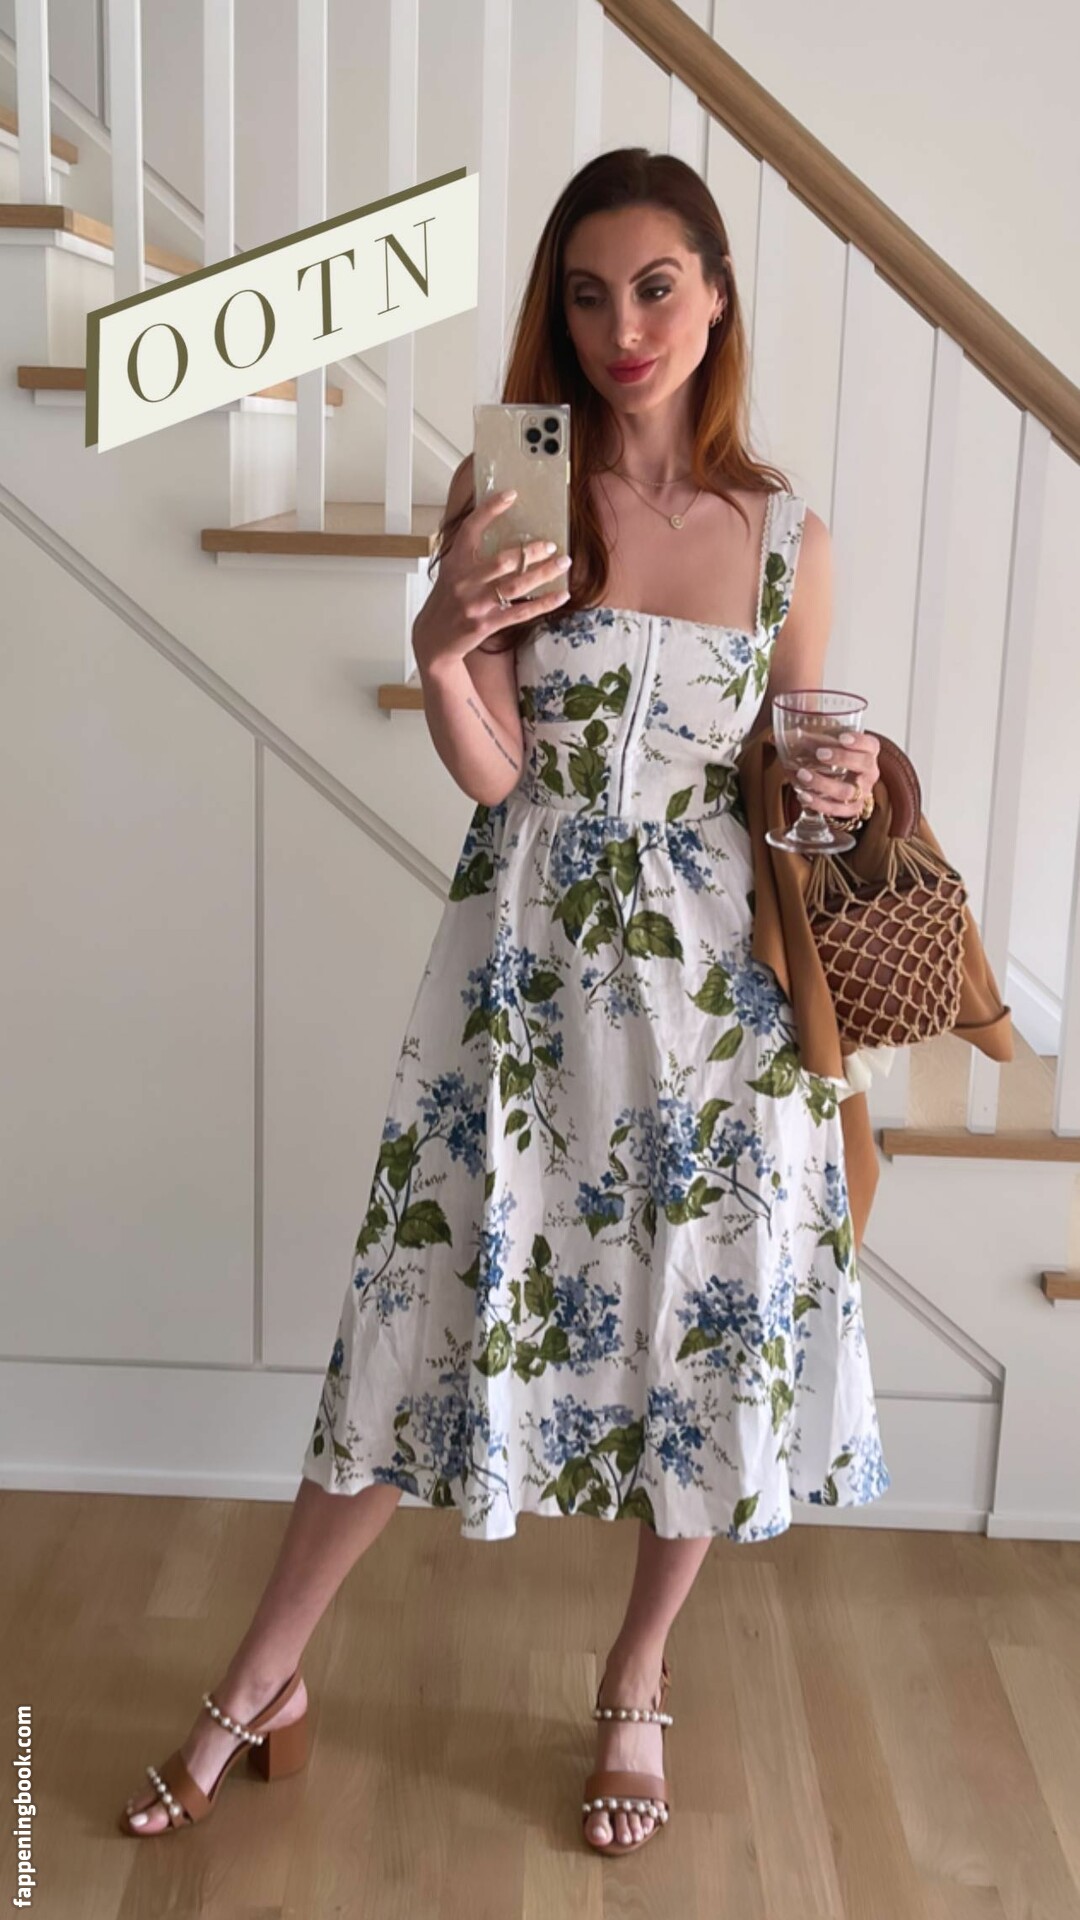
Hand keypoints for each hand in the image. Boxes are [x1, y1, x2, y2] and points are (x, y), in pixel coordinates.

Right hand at [413, 487, 572, 671]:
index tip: (511, 494)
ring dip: (544, 573)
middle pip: (502, 560)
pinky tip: (562, 595)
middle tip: (551, 543)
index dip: (490, 509)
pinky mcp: (486, 624)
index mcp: (455, 562)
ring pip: (516, 585)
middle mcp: (464, 581)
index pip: (470, 529)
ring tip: (564, 563)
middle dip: (530, 551)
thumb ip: (472, 555)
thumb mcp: (452, 572)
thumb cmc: (448, 601)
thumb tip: (507, 534)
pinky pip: (521, 612)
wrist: (433, 638)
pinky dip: (544, 603)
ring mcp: (475, 604)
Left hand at [791, 729, 880, 817]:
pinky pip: (836, 809)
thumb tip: (780, 735)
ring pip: (847, 791)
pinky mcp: (851, 809)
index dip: (859, 741)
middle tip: (820, 753)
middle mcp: (869, 772)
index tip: (842, 737)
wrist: (842, 783)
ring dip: (823, 783)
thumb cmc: (835, 759)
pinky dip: (818, 803)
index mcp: (868, 752)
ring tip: (802, 774)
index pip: (871, 744)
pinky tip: (803, 795)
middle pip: (864, 764)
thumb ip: (813, 738)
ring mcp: (862, 793)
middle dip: (842, 758)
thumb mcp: (829, 744)